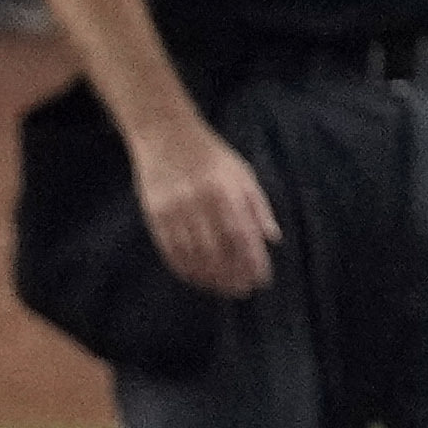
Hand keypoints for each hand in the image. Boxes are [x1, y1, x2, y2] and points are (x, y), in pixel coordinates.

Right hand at [133, 117, 279, 296]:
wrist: (166, 136)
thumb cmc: (211, 155)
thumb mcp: (242, 173)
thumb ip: (258, 205)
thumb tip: (272, 238)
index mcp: (227, 192)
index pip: (242, 236)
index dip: (252, 262)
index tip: (261, 280)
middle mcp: (201, 204)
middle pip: (218, 252)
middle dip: (232, 276)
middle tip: (242, 291)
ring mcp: (175, 211)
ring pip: (194, 255)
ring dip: (210, 277)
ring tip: (222, 289)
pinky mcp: (155, 216)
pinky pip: (170, 251)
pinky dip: (184, 269)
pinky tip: (196, 278)